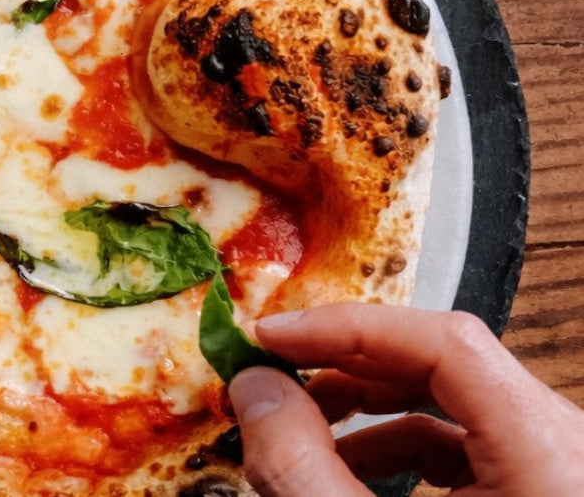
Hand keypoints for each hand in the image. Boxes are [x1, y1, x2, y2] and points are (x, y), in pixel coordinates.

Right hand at [228, 304, 583, 495]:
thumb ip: (302, 467)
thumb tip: (255, 389)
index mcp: (548, 455)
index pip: (446, 341)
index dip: (346, 327)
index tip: (275, 335)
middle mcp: (564, 452)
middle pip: (445, 362)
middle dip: (344, 361)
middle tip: (273, 366)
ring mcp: (552, 472)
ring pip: (449, 401)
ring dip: (361, 402)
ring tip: (298, 425)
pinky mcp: (532, 491)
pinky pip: (461, 442)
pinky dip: (390, 443)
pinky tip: (342, 465)